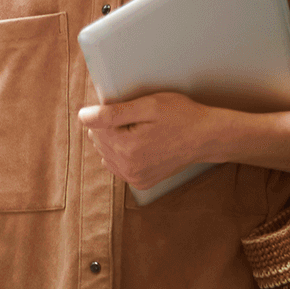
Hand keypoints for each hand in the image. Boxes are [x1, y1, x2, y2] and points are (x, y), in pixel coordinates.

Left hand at [78, 92, 222, 190]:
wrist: (206, 137)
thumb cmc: (180, 116)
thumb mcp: (148, 105)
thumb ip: (112, 113)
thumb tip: (83, 117)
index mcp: (126, 147)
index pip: (93, 125)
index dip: (109, 112)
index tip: (129, 108)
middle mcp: (128, 167)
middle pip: (98, 140)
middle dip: (111, 127)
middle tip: (138, 120)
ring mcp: (134, 177)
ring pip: (106, 153)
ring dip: (116, 141)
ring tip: (141, 132)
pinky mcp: (140, 182)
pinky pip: (117, 165)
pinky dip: (124, 154)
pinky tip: (141, 145)